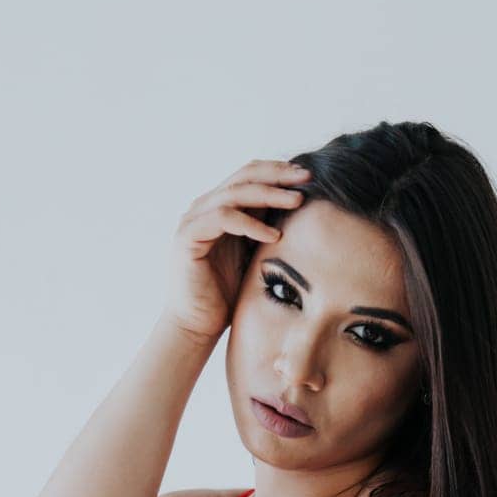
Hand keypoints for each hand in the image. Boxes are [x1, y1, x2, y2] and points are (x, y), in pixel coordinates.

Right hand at [162, 157, 311, 345]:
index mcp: (220, 207)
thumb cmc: (227, 295)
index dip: (278, 171)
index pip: (250, 175)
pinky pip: (224, 218)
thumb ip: (268, 230)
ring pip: (235, 192)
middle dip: (278, 174)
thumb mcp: (255, 255)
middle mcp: (204, 207)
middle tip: (307, 178)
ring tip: (297, 201)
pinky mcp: (188, 236)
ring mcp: (194, 219)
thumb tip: (302, 212)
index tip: (308, 177)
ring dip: (269, 195)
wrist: (198, 325)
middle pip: (244, 175)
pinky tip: (274, 236)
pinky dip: (251, 224)